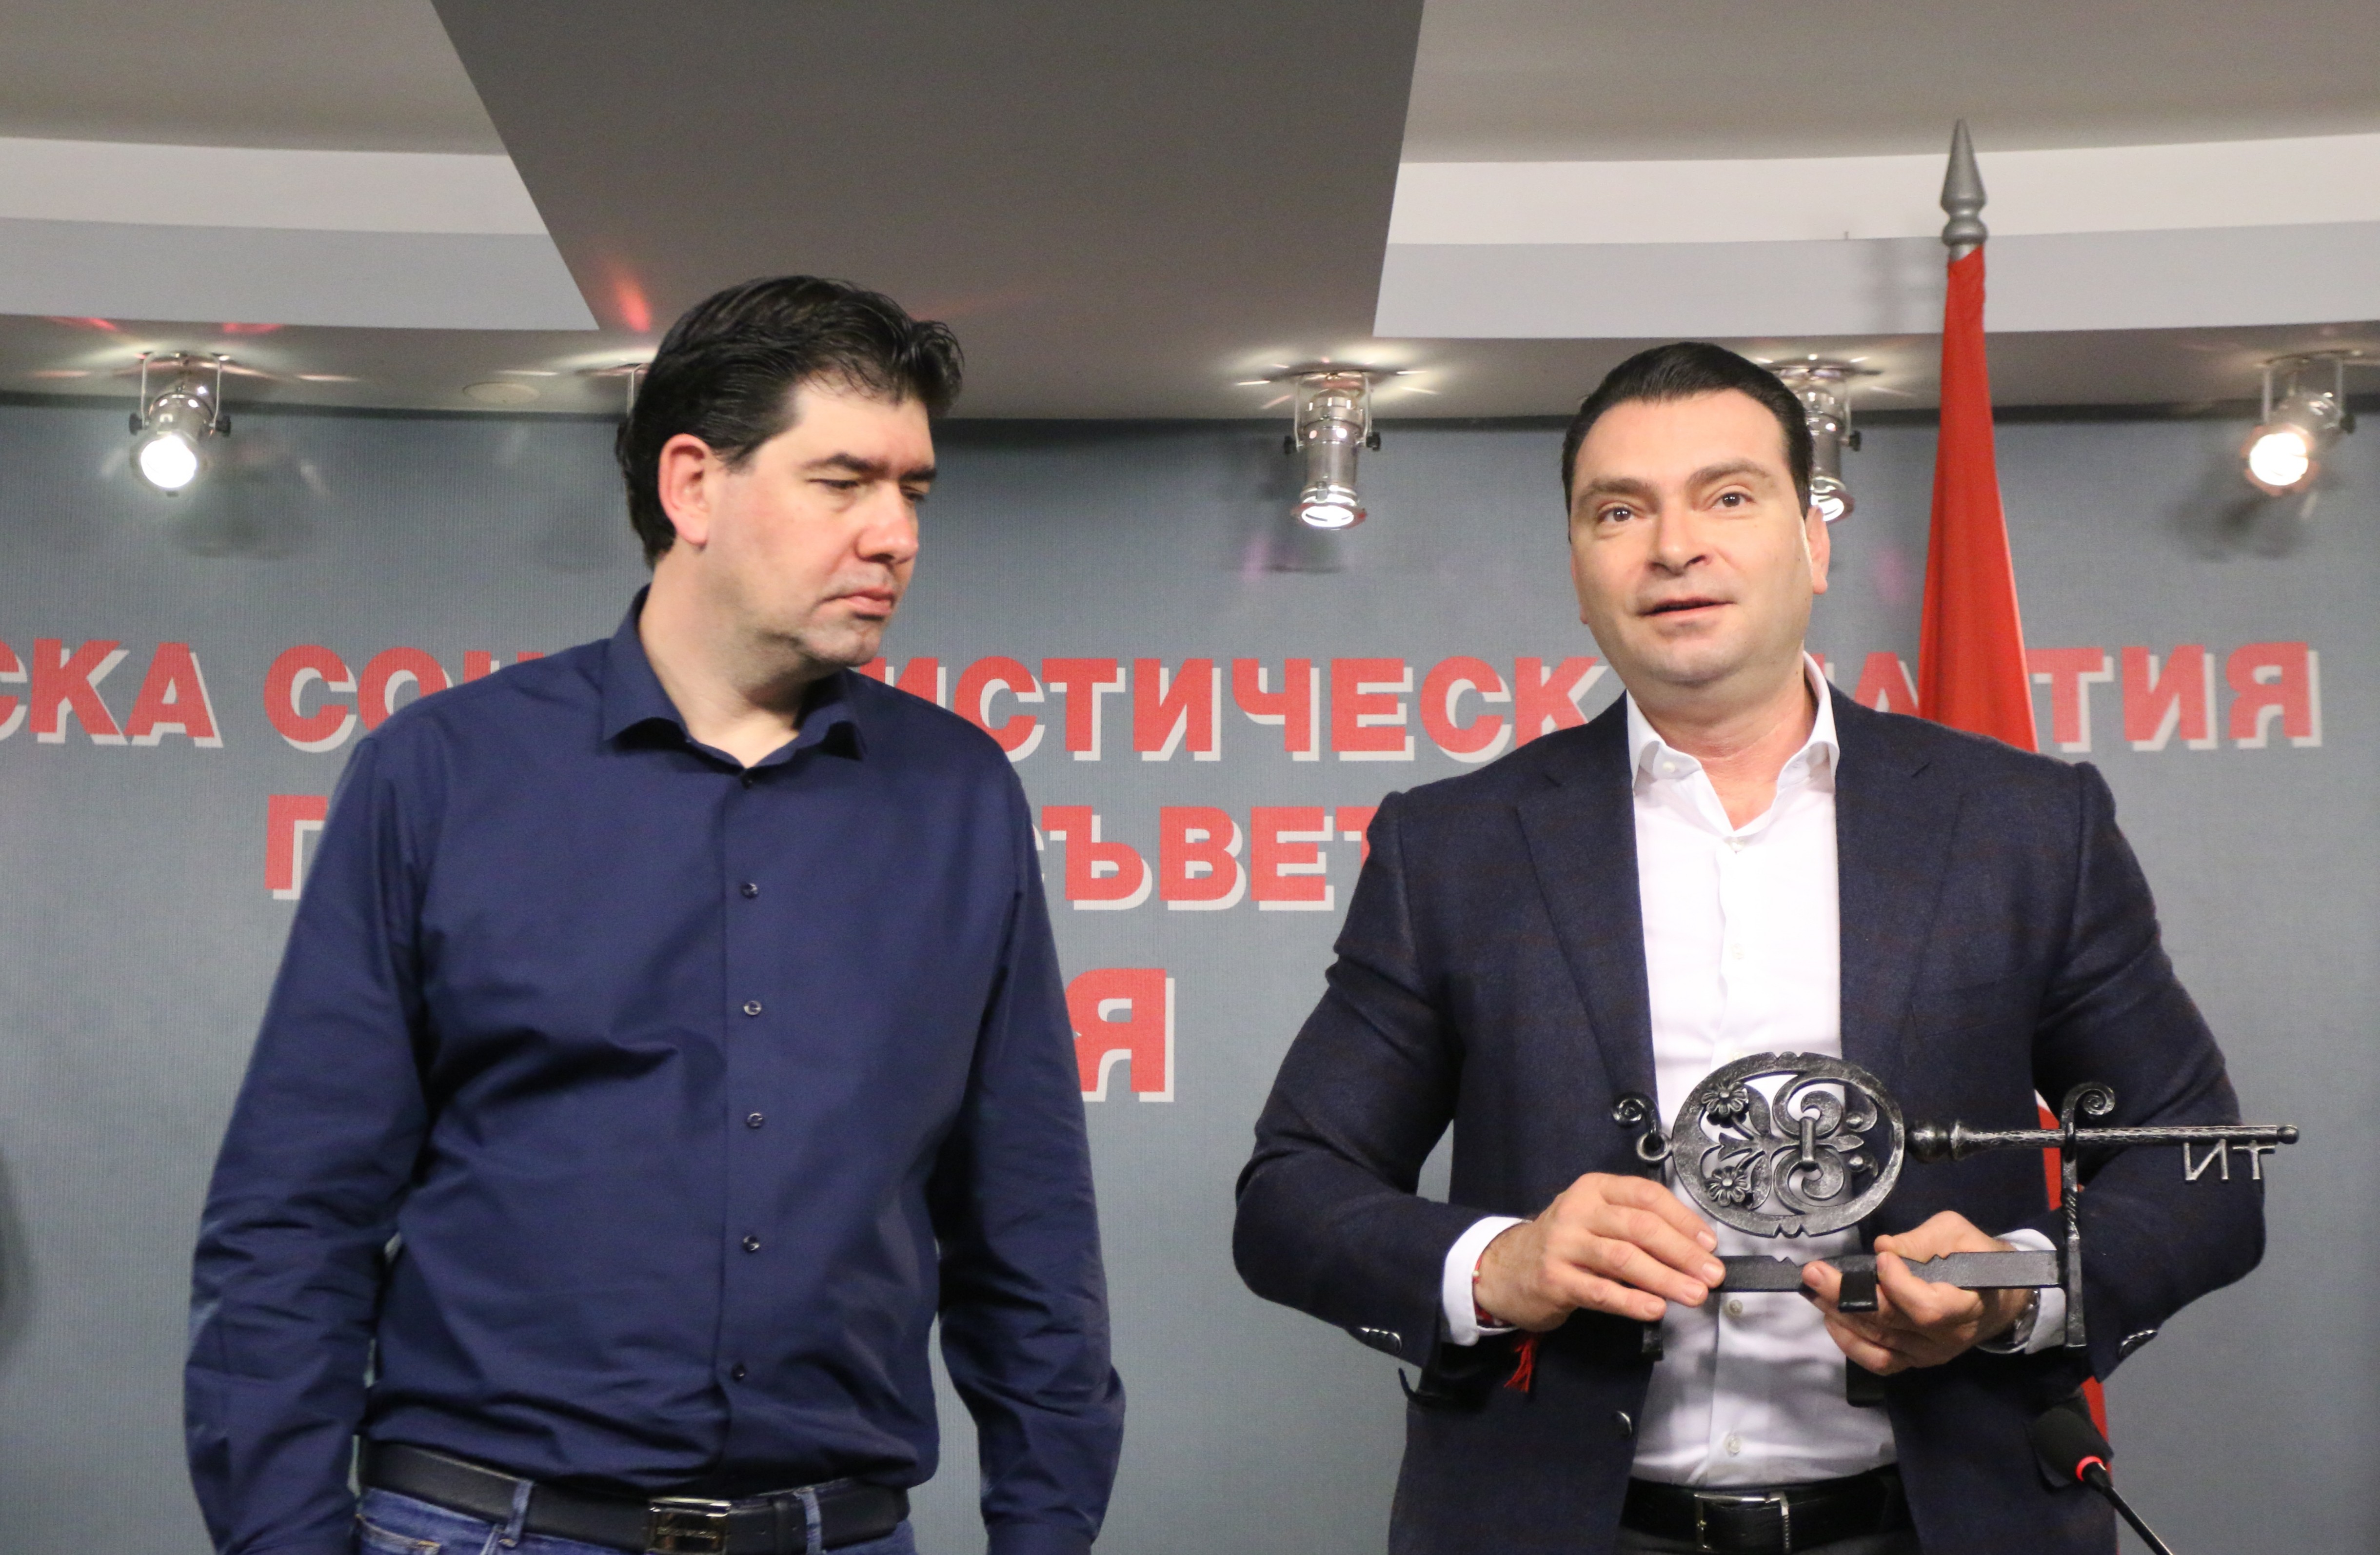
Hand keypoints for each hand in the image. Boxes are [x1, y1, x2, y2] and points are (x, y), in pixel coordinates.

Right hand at [1475, 1173, 1722, 1329]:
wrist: (1507, 1268)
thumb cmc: (1567, 1244)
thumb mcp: (1597, 1220)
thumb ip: (1637, 1226)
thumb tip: (1695, 1250)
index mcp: (1595, 1189)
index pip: (1646, 1196)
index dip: (1683, 1220)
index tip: (1710, 1244)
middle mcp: (1578, 1211)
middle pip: (1639, 1226)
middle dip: (1682, 1252)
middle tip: (1711, 1275)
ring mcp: (1563, 1244)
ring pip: (1623, 1258)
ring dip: (1665, 1278)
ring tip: (1693, 1294)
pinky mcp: (1554, 1279)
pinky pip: (1600, 1291)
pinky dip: (1632, 1301)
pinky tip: (1654, 1309)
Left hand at [1803, 1211, 2033, 1373]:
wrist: (1999, 1297)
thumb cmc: (1978, 1258)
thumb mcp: (1959, 1234)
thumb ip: (1922, 1239)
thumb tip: (1883, 1247)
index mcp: (1965, 1306)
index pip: (1927, 1309)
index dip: (1898, 1286)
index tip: (1882, 1258)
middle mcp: (1946, 1337)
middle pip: (1891, 1323)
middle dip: (1846, 1296)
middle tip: (1814, 1273)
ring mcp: (1928, 1354)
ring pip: (1878, 1341)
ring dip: (1839, 1315)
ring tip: (1813, 1289)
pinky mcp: (1914, 1359)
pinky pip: (1878, 1360)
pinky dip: (1850, 1342)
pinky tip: (1831, 1318)